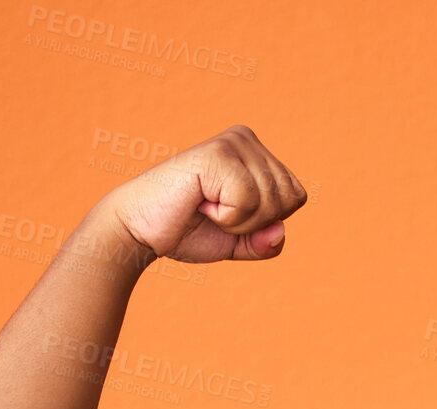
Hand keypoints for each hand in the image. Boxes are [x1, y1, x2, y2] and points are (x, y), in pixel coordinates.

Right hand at [98, 125, 307, 263]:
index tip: (229, 214)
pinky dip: (226, 217)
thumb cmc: (187, 231)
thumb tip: (279, 232)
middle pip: (288, 200)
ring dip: (238, 221)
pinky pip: (248, 202)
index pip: (296, 197)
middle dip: (254, 223)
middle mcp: (247, 139)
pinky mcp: (218, 154)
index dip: (267, 222)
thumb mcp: (239, 241)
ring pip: (270, 202)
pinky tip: (200, 203)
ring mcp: (233, 142)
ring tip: (205, 206)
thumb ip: (267, 242)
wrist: (140, 229)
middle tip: (215, 213)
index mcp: (256, 152)